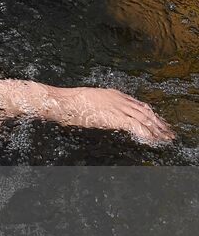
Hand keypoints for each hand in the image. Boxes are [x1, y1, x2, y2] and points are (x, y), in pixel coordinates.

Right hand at [54, 86, 174, 143]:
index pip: (139, 105)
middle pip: (146, 111)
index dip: (151, 114)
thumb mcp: (91, 100)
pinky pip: (137, 126)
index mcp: (115, 94)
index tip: (158, 122)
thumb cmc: (72, 102)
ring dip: (156, 129)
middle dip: (158, 122)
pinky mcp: (117, 117)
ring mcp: (120, 108)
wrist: (66, 102)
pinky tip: (152, 140)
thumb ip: (103, 105)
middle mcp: (121, 100)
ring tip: (165, 138)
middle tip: (168, 131)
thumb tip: (105, 113)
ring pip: (145, 119)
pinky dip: (146, 133)